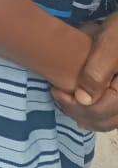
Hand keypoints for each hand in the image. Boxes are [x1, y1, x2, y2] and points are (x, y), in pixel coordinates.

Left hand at [53, 16, 117, 131]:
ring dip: (83, 115)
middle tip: (57, 95)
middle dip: (77, 112)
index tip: (56, 90)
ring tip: (64, 100)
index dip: (75, 106)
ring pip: (106, 121)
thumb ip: (97, 72)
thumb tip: (82, 99)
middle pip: (103, 120)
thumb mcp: (108, 46)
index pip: (100, 111)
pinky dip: (93, 115)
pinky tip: (78, 107)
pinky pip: (109, 114)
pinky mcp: (116, 94)